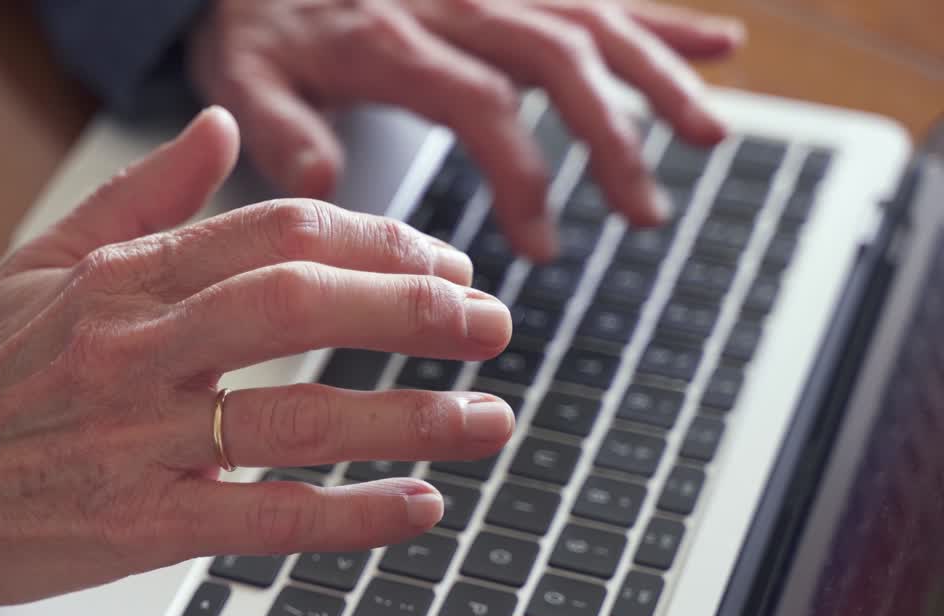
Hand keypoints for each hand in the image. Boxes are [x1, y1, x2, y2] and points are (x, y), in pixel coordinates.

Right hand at [0, 108, 515, 615]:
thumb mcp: (38, 266)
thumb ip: (138, 195)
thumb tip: (219, 130)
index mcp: (120, 278)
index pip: (276, 233)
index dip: (378, 243)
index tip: (439, 262)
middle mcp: (134, 349)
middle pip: (303, 304)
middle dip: (416, 309)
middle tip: (492, 322)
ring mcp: (136, 440)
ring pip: (302, 413)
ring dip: (414, 414)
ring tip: (489, 416)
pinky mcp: (137, 527)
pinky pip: (267, 517)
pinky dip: (353, 512)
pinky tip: (420, 507)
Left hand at [187, 0, 743, 260]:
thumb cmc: (252, 28)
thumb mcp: (242, 78)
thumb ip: (281, 128)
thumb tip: (326, 186)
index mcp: (394, 40)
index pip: (483, 107)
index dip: (523, 178)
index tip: (540, 247)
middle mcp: (454, 2)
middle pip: (558, 59)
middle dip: (612, 138)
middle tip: (644, 215)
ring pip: (591, 23)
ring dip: (659, 76)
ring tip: (709, 136)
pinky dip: (659, 21)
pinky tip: (718, 44)